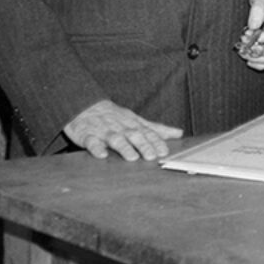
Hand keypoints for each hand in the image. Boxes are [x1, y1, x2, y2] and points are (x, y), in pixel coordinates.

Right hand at [63, 99, 182, 160]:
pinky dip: (96, 148)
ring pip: (115, 138)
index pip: (147, 132)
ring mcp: (103, 130)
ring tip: (132, 158)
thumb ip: (156, 128)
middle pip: (134, 134)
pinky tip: (101, 155)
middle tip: (152, 156)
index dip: (156, 142)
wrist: (84, 106)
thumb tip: (179, 133)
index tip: (164, 152)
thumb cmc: (114, 116)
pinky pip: (91, 141)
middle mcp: (120, 126)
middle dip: (143, 145)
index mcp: (133, 123)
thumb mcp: (136, 120)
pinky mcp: (86, 135)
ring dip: (124, 147)